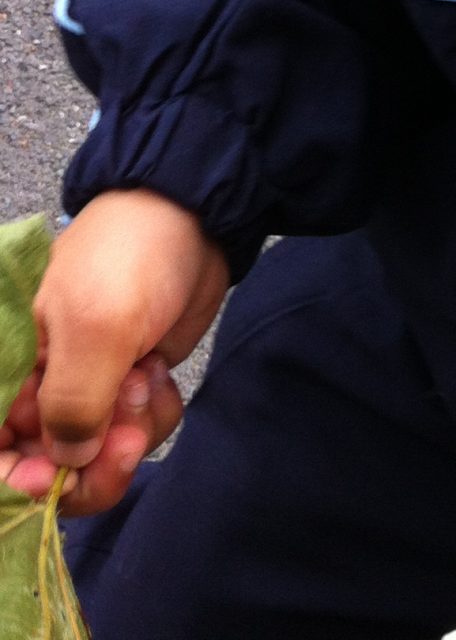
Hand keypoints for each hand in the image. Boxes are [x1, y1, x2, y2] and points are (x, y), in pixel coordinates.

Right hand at [0, 190, 228, 515]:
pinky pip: (135, 434)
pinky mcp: (128, 387)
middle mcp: (39, 390)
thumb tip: (66, 466)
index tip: (56, 482)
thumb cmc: (129, 259)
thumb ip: (72, 405)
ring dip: (129, 432)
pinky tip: (160, 373)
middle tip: (127, 437)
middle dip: (90, 466)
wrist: (193, 218)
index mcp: (8, 371)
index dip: (17, 480)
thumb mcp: (95, 329)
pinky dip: (153, 416)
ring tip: (145, 377)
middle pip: (46, 470)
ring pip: (97, 458)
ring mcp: (87, 390)